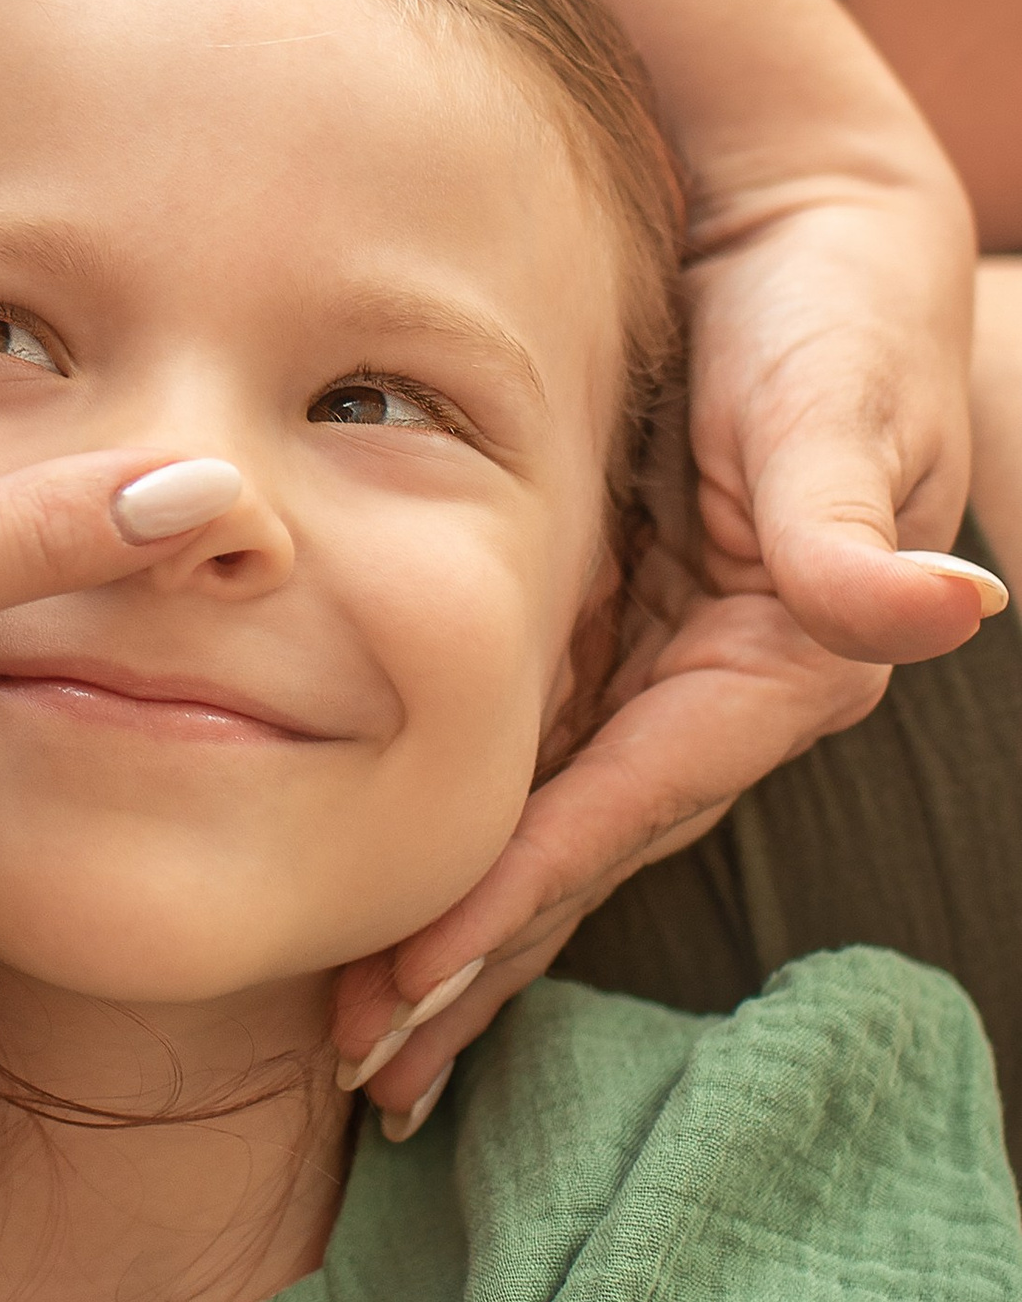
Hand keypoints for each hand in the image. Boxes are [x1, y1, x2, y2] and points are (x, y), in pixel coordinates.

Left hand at [334, 194, 1009, 1123]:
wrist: (806, 227)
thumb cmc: (831, 302)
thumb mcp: (839, 399)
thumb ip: (853, 514)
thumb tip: (943, 607)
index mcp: (773, 663)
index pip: (620, 808)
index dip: (513, 901)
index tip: (413, 990)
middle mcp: (715, 694)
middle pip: (573, 856)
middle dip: (472, 970)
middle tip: (364, 1074)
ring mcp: (658, 676)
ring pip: (542, 830)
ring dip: (457, 937)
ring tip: (359, 1043)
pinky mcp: (610, 642)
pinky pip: (526, 765)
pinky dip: (458, 840)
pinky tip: (383, 905)